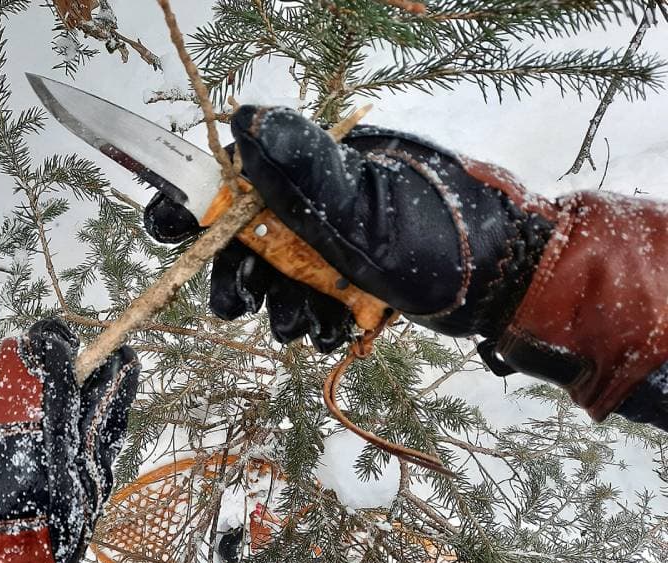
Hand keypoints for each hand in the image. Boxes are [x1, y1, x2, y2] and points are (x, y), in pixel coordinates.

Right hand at [146, 106, 554, 343]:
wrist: (507, 283)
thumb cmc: (445, 236)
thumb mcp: (370, 207)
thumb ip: (305, 172)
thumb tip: (245, 120)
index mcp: (317, 167)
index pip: (234, 172)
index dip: (193, 201)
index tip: (166, 229)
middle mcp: (320, 200)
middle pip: (245, 236)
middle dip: (238, 276)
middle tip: (238, 304)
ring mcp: (336, 240)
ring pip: (277, 277)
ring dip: (279, 308)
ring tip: (304, 325)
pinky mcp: (353, 276)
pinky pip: (312, 300)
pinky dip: (315, 321)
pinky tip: (333, 330)